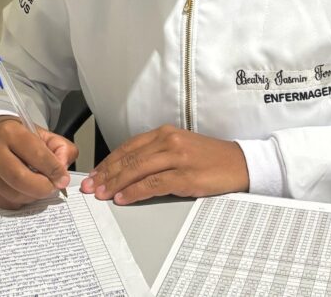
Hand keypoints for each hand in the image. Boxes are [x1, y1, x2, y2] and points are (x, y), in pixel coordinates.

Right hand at [0, 116, 77, 209]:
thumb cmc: (17, 136)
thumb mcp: (42, 133)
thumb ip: (60, 148)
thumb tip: (62, 172)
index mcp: (11, 132)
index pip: (36, 154)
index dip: (53, 169)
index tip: (63, 178)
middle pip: (21, 179)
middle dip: (43, 187)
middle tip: (53, 187)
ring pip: (14, 194)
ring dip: (33, 196)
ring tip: (40, 187)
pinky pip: (6, 202)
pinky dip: (21, 201)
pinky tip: (26, 190)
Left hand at [80, 124, 248, 204]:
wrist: (241, 164)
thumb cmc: (211, 159)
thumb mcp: (181, 149)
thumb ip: (156, 155)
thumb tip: (128, 171)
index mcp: (165, 133)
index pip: (128, 147)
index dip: (108, 161)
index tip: (94, 173)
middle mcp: (169, 141)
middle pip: (129, 158)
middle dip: (106, 173)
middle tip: (90, 186)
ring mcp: (177, 157)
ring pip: (137, 169)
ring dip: (115, 183)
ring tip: (101, 194)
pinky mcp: (185, 175)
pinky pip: (153, 184)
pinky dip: (135, 191)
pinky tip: (123, 198)